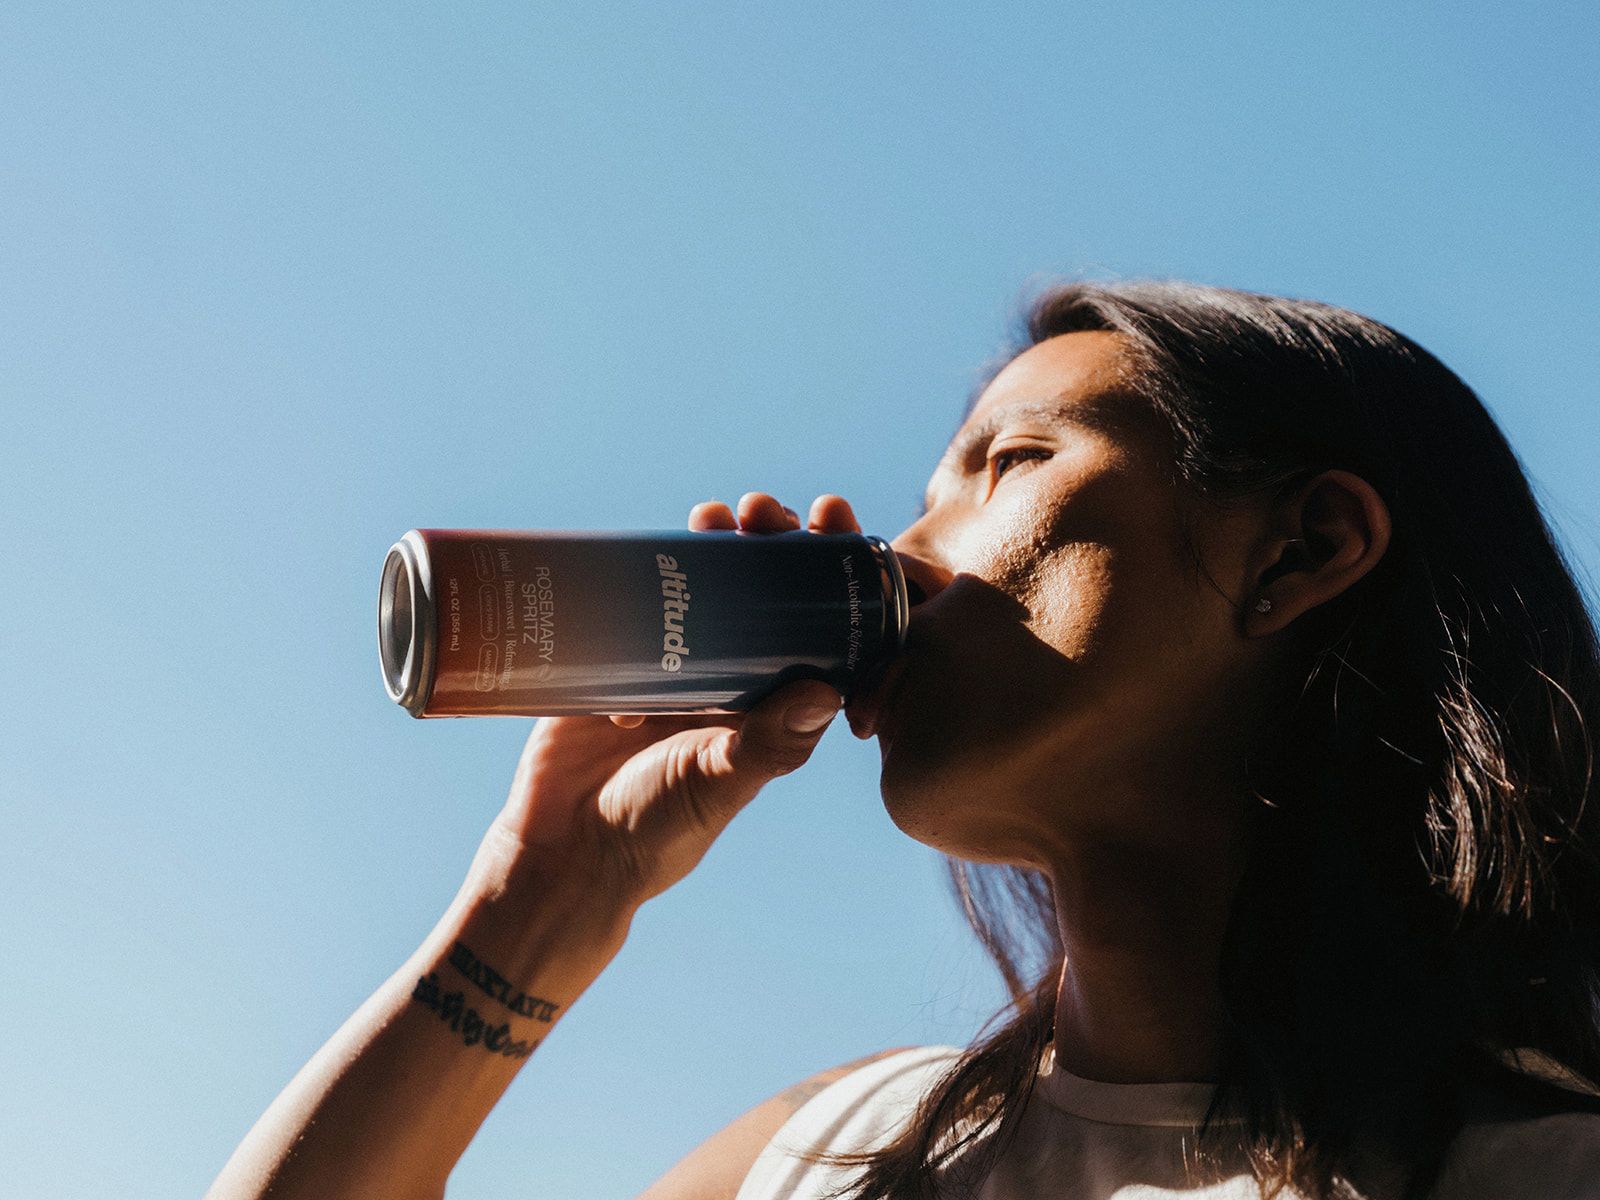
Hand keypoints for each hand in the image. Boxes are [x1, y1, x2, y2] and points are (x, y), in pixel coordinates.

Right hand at [468, 493, 864, 917]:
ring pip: (711, 582)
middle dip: (774, 540)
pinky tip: (656, 538)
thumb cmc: (656, 833)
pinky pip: (643, 596)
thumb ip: (766, 747)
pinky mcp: (620, 655)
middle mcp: (735, 676)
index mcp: (776, 706)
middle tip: (764, 512)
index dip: (836, 574)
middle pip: (768, 589)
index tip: (836, 525)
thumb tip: (827, 690)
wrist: (563, 853)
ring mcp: (677, 661)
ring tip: (714, 517)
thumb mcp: (716, 785)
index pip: (823, 626)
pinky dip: (651, 564)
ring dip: (718, 540)